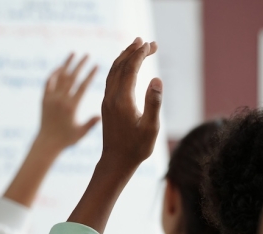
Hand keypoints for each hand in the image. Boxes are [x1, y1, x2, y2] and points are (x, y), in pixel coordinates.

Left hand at [37, 54, 99, 151]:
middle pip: (71, 78)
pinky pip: (48, 82)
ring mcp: (51, 98)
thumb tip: (101, 115)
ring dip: (67, 64)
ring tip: (74, 53)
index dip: (90, 75)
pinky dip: (54, 73)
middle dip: (80, 65)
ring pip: (59, 77)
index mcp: (71, 107)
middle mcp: (60, 100)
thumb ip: (91, 123)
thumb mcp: (81, 133)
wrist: (47, 143)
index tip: (97, 65)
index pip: (83, 86)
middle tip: (87, 55)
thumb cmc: (67, 139)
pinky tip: (60, 66)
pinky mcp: (44, 99)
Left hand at [100, 38, 161, 170]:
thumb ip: (154, 103)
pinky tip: (124, 66)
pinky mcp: (106, 106)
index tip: (152, 44)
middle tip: (148, 42)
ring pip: (112, 72)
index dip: (140, 54)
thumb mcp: (150, 128)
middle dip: (134, 51)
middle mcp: (111, 98)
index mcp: (122, 100)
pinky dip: (118, 68)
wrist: (115, 162)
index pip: (130, 69)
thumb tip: (156, 79)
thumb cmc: (136, 148)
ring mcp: (107, 101)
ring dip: (124, 57)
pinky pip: (110, 80)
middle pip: (120, 66)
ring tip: (136, 46)